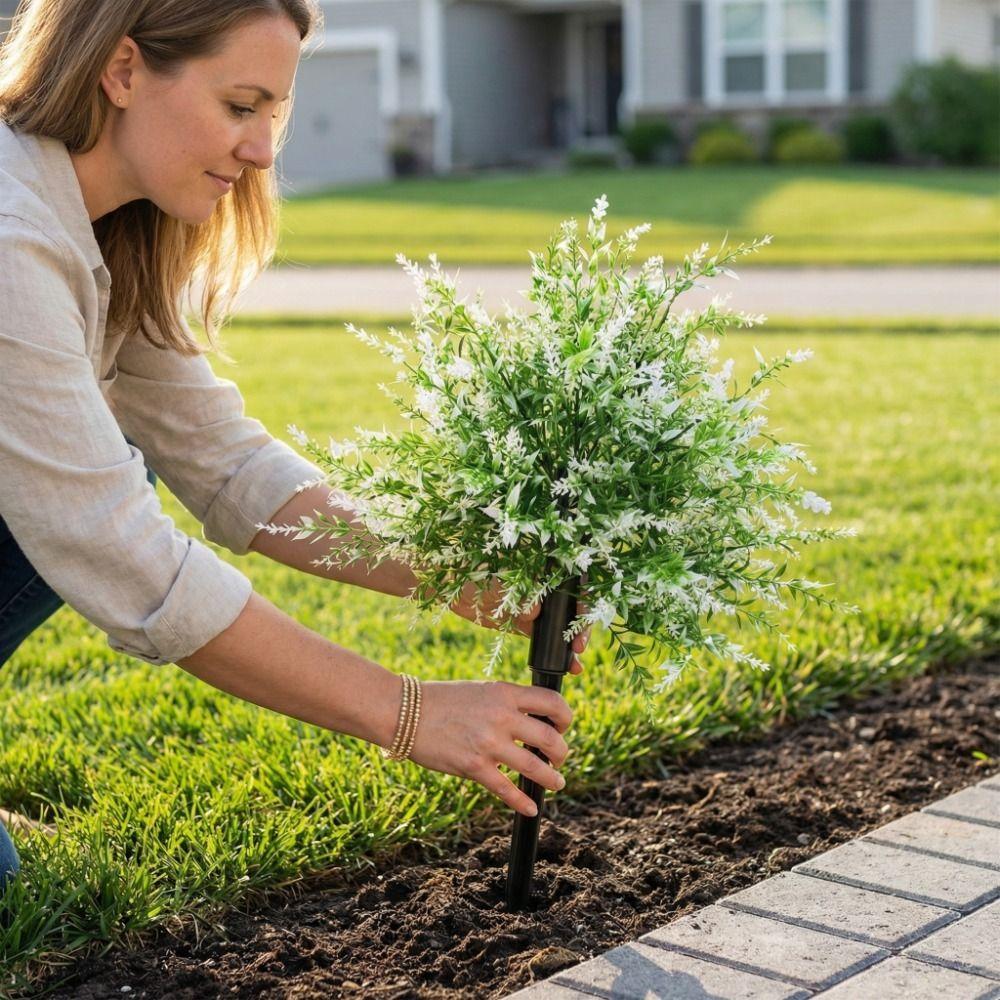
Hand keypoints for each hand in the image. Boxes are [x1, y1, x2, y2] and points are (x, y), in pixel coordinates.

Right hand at [406, 679, 571, 817]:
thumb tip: (531, 720)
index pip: (552, 702)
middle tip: (559, 758)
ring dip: (553, 778)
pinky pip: (507, 789)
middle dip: (562, 752)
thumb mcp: (480, 690)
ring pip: (536, 767)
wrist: (404, 712)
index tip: (562, 726)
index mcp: (504, 693)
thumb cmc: (441, 700)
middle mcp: (501, 716)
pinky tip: (531, 808)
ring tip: (557, 783)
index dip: (565, 717)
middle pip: (551, 738)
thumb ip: (506, 702)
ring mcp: (488, 743)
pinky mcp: (473, 767)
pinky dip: (523, 802)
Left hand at [448, 579, 590, 674]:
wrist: (451, 585)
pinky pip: (547, 640)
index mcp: (544, 571)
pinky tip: (566, 668)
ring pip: (563, 627)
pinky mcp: (526, 624)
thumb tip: (535, 611)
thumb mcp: (496, 582)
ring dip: (571, 646)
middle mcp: (545, 589)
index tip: (580, 624)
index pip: (575, 586)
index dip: (583, 605)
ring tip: (575, 667)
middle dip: (580, 629)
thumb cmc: (475, 573)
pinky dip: (557, 653)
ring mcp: (537, 608)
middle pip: (573, 610)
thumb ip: (516, 595)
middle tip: (578, 649)